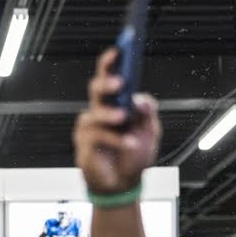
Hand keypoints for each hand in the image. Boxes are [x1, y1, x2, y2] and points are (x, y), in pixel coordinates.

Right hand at [73, 48, 161, 194]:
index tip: (117, 51)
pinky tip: (128, 143)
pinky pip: (96, 137)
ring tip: (124, 121)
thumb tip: (140, 98)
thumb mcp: (150, 133)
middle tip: (118, 84)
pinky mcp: (85, 147)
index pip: (109, 78)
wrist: (125, 185)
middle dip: (106, 83)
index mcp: (115, 105)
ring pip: (94, 113)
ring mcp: (89, 130)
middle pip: (95, 89)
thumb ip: (148, 113)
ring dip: (111, 116)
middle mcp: (99, 113)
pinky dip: (115, 139)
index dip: (110, 63)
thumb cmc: (134, 157)